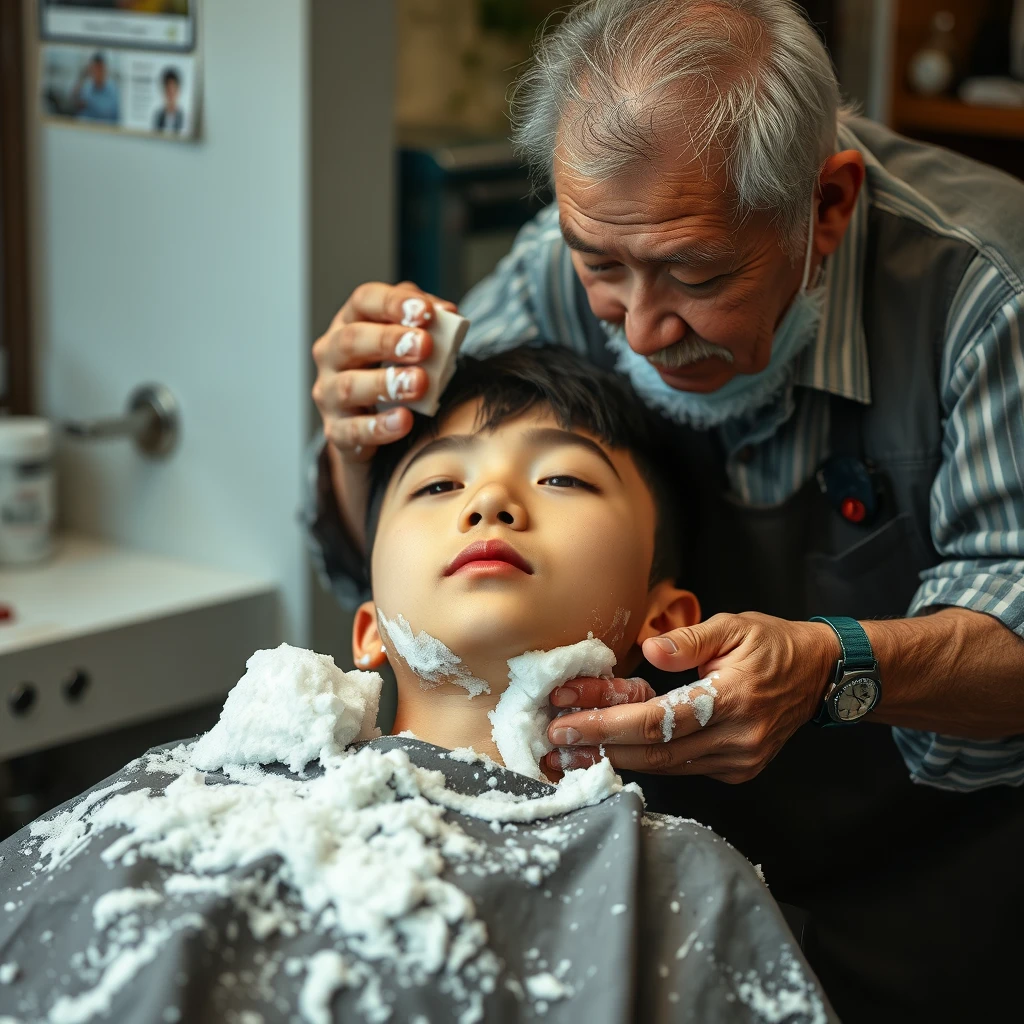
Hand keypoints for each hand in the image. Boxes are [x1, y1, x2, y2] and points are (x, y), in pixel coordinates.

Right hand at [311, 281, 456, 463]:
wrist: (368, 427)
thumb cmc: (393, 372)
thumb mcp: (407, 342)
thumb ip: (427, 323)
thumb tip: (449, 313)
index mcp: (350, 323)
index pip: (364, 301)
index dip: (393, 304)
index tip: (426, 313)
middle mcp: (332, 355)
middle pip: (352, 340)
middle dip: (389, 341)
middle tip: (425, 346)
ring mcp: (329, 394)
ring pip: (350, 386)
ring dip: (387, 383)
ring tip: (420, 383)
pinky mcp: (335, 431)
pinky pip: (353, 430)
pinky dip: (380, 427)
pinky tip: (404, 421)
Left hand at [544, 613, 838, 783]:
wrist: (821, 675)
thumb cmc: (773, 644)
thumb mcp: (734, 626)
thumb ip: (690, 640)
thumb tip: (649, 650)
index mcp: (734, 700)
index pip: (658, 722)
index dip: (608, 725)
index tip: (566, 723)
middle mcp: (737, 739)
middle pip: (654, 753)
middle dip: (599, 749)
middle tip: (552, 746)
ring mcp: (738, 761)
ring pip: (665, 766)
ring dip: (615, 759)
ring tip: (569, 754)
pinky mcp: (736, 769)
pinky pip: (681, 767)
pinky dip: (644, 758)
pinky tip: (610, 751)